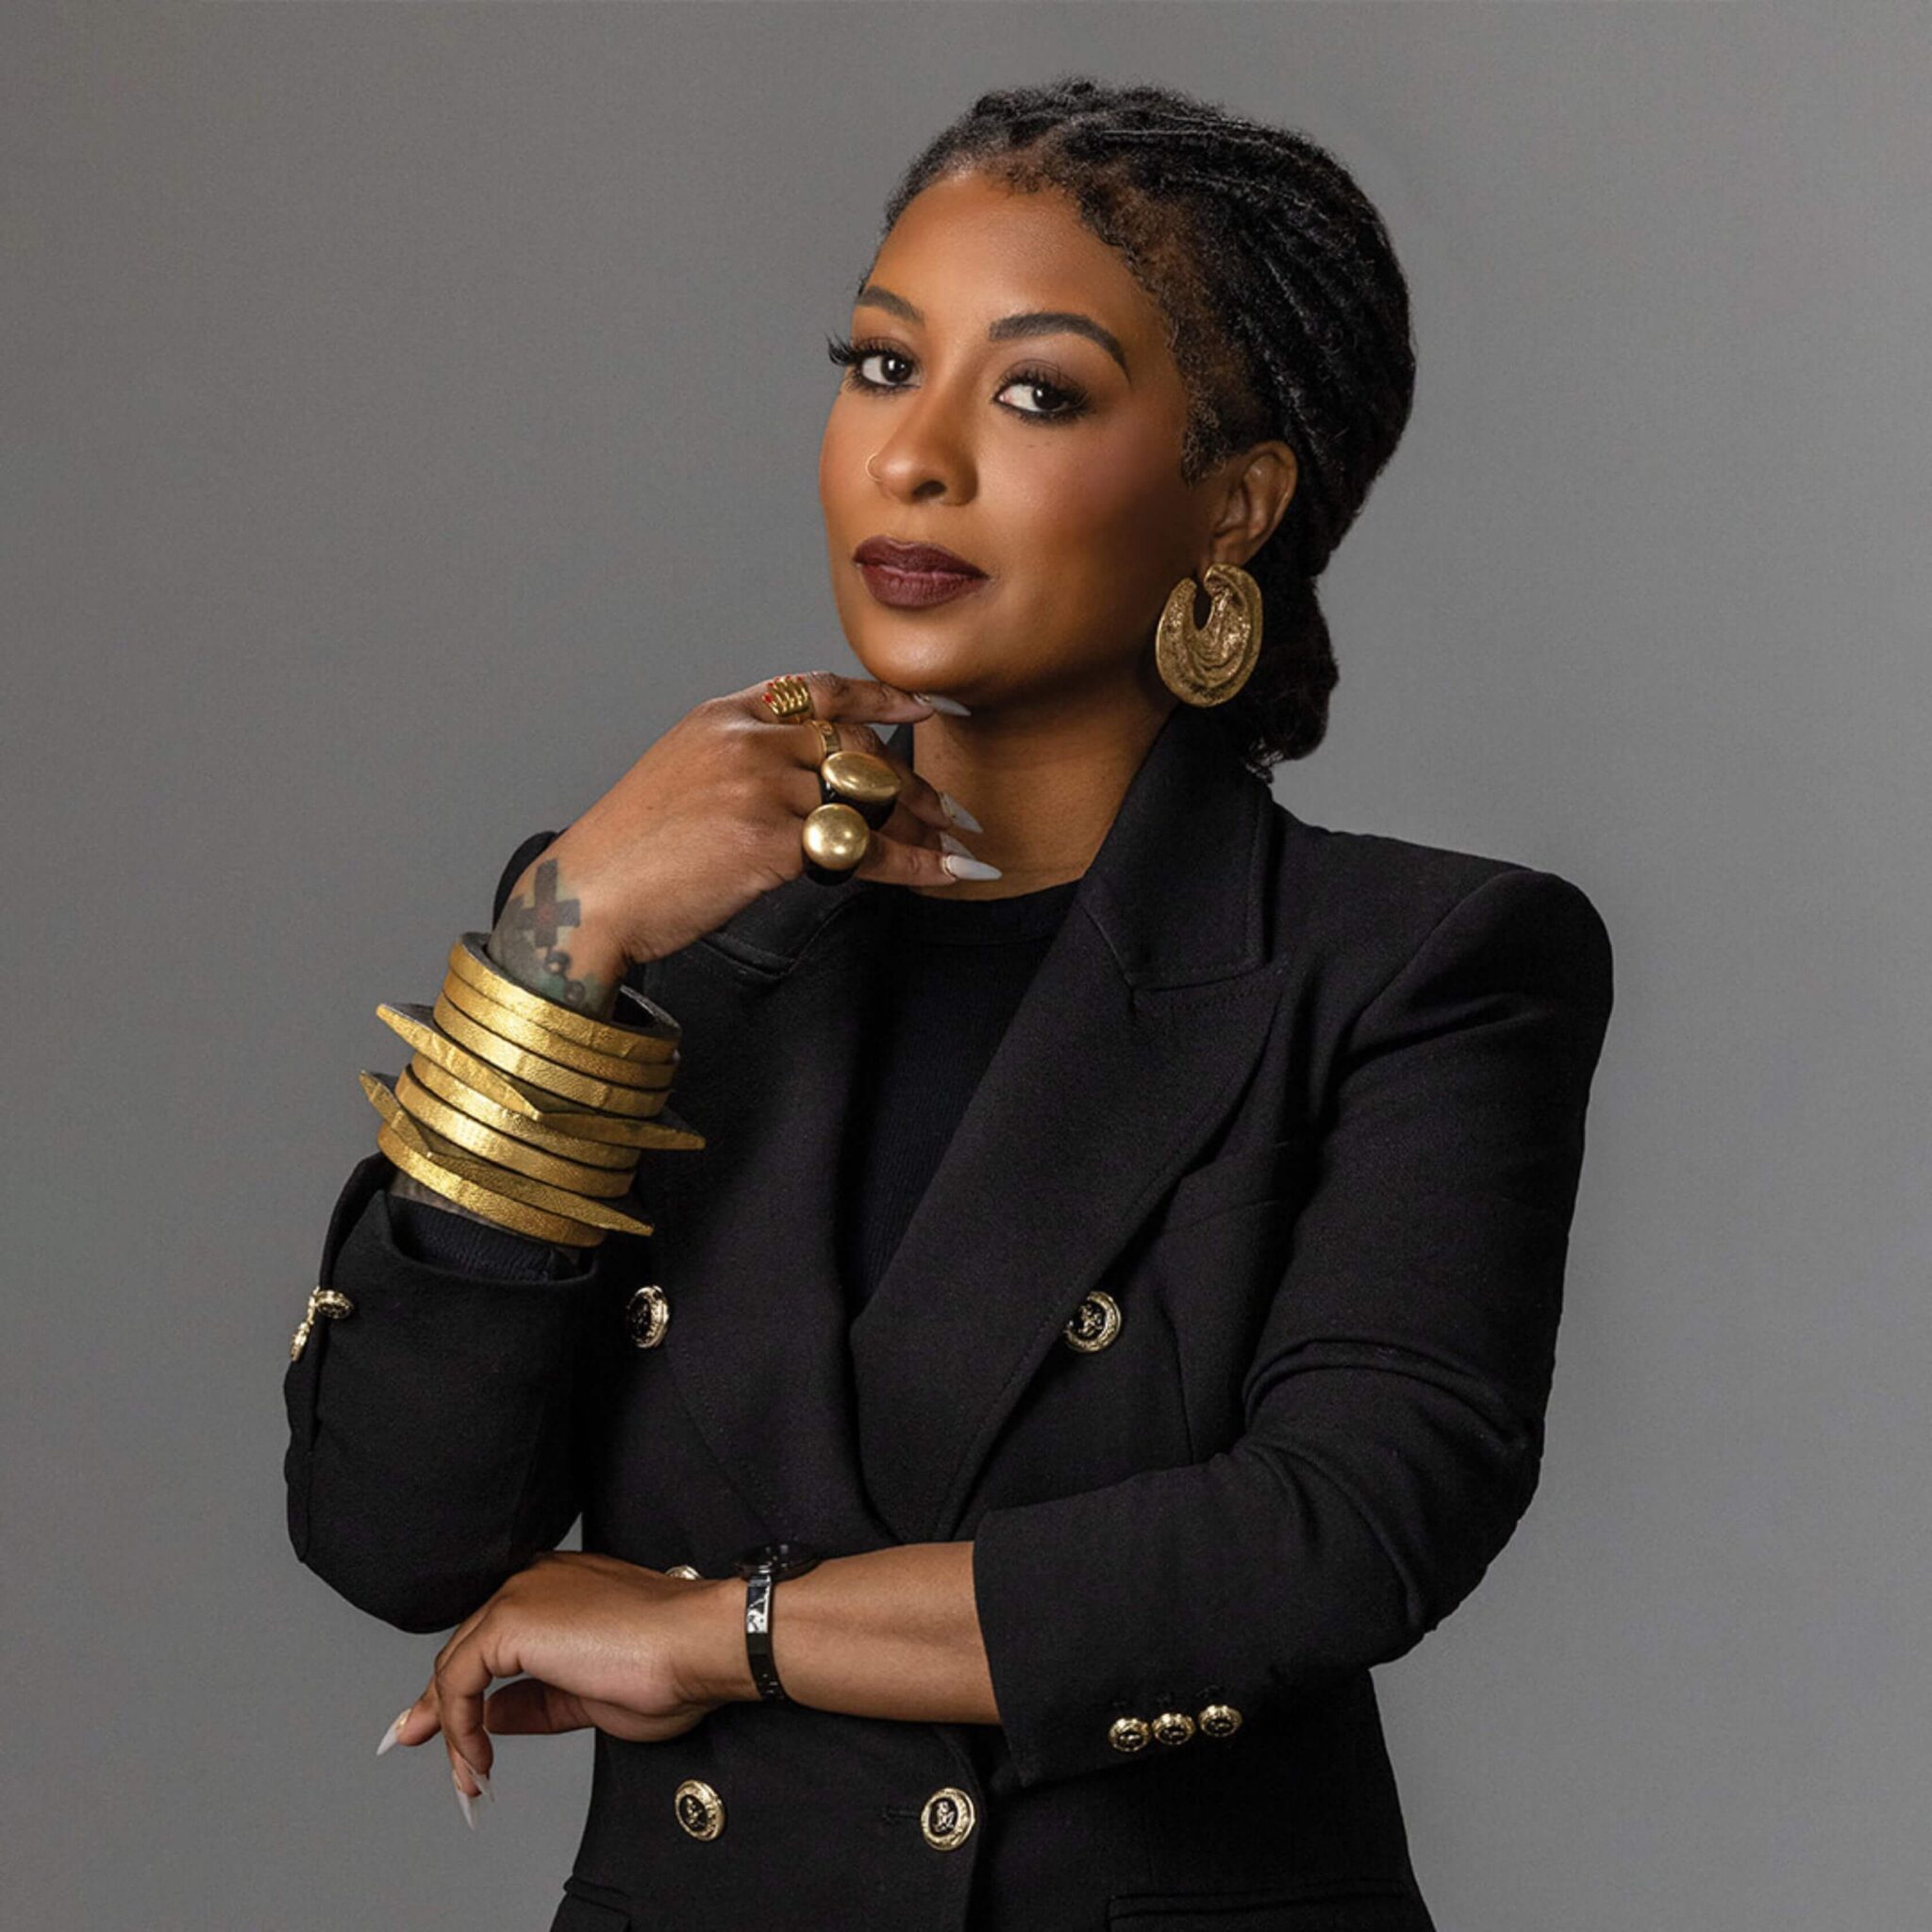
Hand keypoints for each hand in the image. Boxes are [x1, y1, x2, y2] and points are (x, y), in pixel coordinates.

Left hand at [377, 1551, 738, 1815]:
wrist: (697, 1644)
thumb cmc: (668, 1667)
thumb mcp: (587, 1696)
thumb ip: (534, 1701)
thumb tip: (490, 1717)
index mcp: (558, 1588)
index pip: (495, 1639)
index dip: (468, 1689)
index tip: (459, 1735)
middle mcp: (533, 1581)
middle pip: (468, 1650)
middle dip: (447, 1712)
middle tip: (452, 1765)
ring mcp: (519, 1596)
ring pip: (457, 1665)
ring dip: (453, 1728)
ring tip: (468, 1775)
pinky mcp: (509, 1621)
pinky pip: (457, 1679)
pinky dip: (456, 1725)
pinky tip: (476, 1758)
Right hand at [490, 672, 986, 1009]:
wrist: (588, 897)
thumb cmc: (633, 852)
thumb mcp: (683, 775)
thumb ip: (746, 761)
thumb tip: (815, 781)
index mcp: (724, 717)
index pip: (818, 692)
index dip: (878, 698)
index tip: (921, 709)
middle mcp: (746, 741)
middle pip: (854, 749)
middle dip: (911, 784)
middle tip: (951, 812)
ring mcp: (759, 787)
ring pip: (865, 801)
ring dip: (919, 829)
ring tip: (954, 848)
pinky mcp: (771, 841)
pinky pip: (862, 851)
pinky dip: (912, 866)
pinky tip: (942, 875)